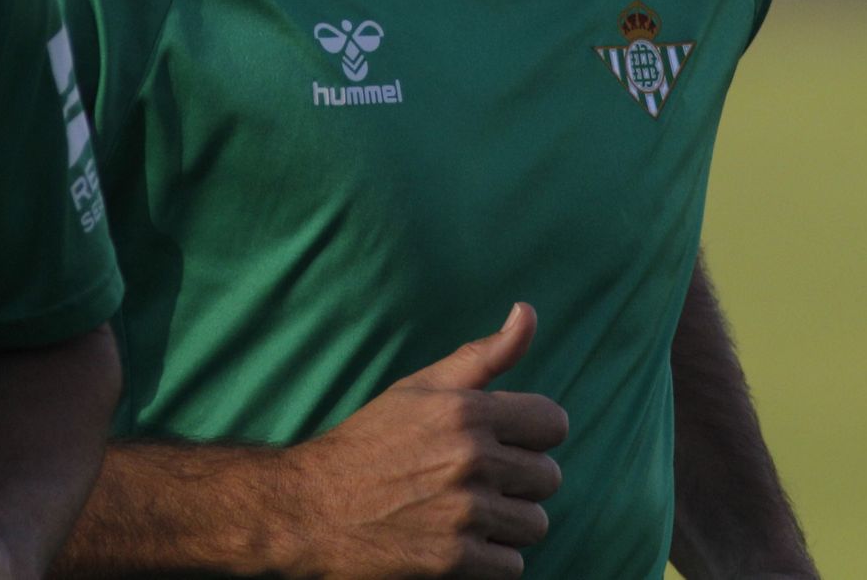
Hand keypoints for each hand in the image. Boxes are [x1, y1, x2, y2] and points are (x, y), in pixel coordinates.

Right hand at [278, 302, 567, 578]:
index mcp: (466, 409)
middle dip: (517, 480)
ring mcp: (465, 512)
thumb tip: (527, 311)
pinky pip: (512, 565)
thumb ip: (483, 354)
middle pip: (547, 478)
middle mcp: (471, 458)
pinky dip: (489, 559)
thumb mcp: (421, 386)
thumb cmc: (372, 439)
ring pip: (534, 524)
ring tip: (463, 509)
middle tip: (474, 477)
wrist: (314, 504)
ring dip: (505, 522)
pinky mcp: (458, 560)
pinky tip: (454, 539)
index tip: (505, 441)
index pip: (553, 423)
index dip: (531, 433)